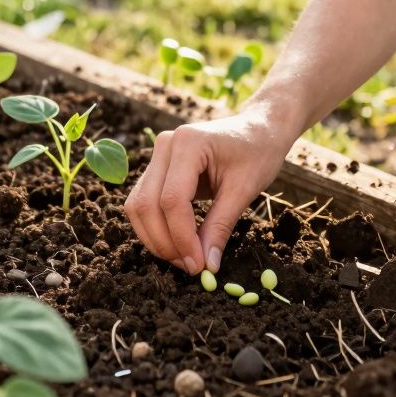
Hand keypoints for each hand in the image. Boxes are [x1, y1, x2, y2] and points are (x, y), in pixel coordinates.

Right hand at [124, 107, 293, 274]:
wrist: (258, 129)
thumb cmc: (257, 152)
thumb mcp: (244, 190)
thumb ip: (220, 227)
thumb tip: (206, 266)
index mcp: (188, 143)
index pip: (172, 200)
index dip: (182, 237)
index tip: (199, 265)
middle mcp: (165, 145)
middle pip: (146, 204)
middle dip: (165, 243)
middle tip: (191, 267)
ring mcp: (157, 155)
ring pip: (138, 206)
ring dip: (156, 239)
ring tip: (184, 259)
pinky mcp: (157, 168)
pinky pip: (144, 202)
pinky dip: (156, 227)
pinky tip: (178, 244)